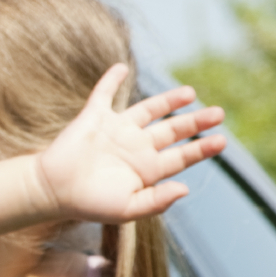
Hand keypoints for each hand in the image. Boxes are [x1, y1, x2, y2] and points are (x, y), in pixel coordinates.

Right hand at [31, 67, 225, 224]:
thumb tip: (186, 188)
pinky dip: (112, 79)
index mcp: (146, 169)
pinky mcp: (95, 117)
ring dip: (169, 100)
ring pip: (149, 109)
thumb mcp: (127, 209)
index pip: (180, 156)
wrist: (53, 190)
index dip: (201, 148)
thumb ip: (156, 201)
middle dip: (195, 121)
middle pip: (172, 130)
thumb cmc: (89, 204)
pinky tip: (121, 67)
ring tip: (191, 92)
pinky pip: (105, 93)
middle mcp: (136, 146)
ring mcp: (117, 130)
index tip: (222, 140)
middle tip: (219, 113)